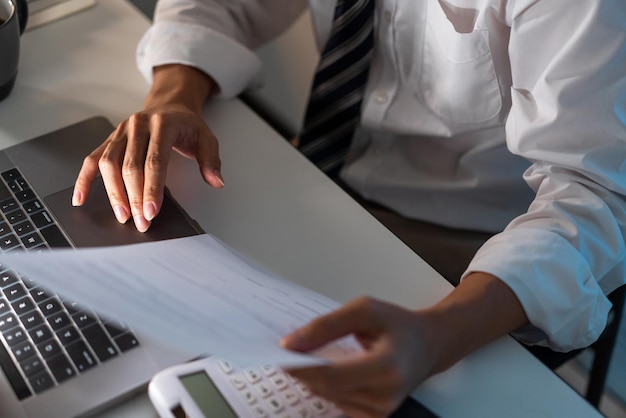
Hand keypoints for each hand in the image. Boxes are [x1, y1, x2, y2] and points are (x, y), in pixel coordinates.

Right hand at [72, 64, 221, 231]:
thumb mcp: (206, 137)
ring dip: (113, 192)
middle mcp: (138, 125)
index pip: (155, 161)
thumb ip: (211, 160)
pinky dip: (85, 179)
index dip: (151, 188)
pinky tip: (81, 198)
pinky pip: (92, 159)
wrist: (170, 104)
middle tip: (140, 222)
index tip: (151, 211)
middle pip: (130, 166)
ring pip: (109, 164)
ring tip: (122, 215)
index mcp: (162, 124)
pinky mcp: (110, 139)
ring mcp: (120, 131)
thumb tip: (216, 181)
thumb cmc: (187, 125)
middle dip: (134, 197)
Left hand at [280, 273, 528, 417]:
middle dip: (302, 370)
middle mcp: (386, 395)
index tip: (282, 352)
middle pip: (327, 388)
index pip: (333, 375)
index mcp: (389, 366)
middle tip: (288, 350)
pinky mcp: (375, 416)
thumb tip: (291, 343)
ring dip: (312, 377)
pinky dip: (326, 386)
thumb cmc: (398, 324)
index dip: (303, 367)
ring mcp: (381, 411)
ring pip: (329, 397)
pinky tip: (325, 369)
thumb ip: (327, 325)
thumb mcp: (365, 309)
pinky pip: (338, 402)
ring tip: (306, 355)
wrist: (428, 345)